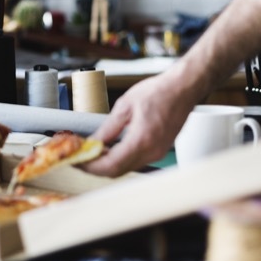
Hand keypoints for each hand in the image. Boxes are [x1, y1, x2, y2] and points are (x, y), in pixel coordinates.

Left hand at [81, 71, 198, 176]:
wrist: (183, 89)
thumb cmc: (158, 92)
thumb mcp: (125, 106)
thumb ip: (108, 128)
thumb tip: (92, 143)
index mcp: (142, 140)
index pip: (110, 165)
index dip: (90, 166)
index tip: (77, 160)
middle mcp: (152, 152)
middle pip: (117, 171)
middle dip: (95, 167)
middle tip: (79, 157)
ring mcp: (157, 153)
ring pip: (126, 168)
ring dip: (106, 164)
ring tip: (90, 152)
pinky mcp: (160, 151)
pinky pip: (135, 162)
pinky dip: (119, 159)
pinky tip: (108, 149)